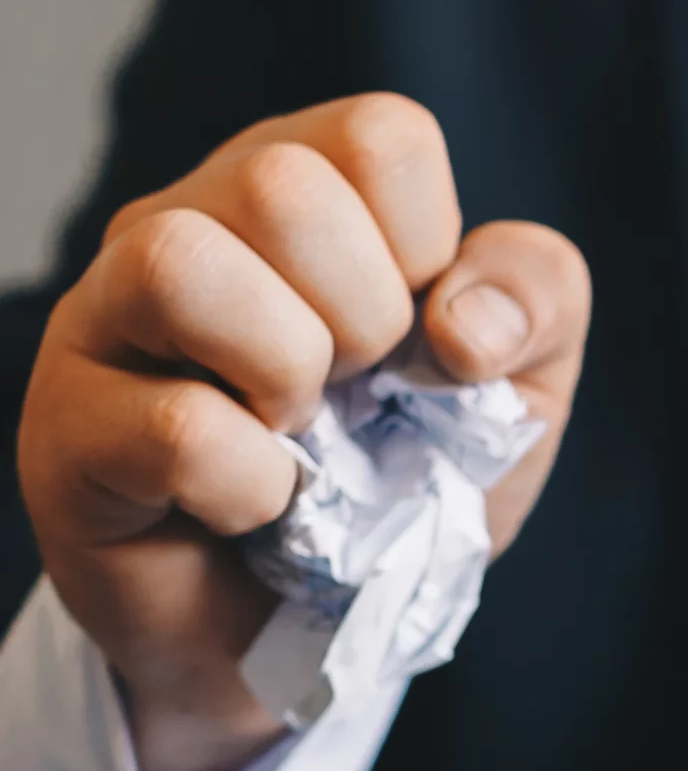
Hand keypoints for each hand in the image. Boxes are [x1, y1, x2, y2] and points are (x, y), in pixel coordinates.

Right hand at [17, 94, 589, 770]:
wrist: (326, 632)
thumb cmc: (408, 481)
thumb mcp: (519, 387)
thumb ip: (537, 300)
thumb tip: (465, 323)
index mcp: (306, 184)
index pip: (381, 138)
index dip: (431, 252)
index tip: (418, 337)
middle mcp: (192, 219)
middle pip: (282, 186)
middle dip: (364, 317)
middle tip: (354, 393)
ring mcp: (107, 315)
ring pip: (183, 262)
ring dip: (286, 373)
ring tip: (297, 434)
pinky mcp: (68, 429)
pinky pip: (175, 428)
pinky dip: (253, 487)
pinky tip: (255, 505)